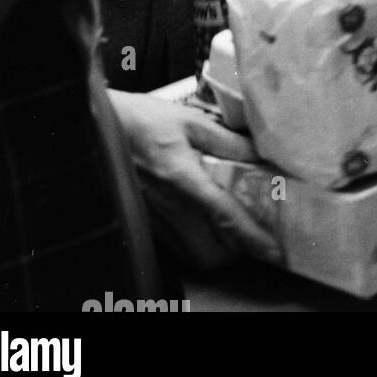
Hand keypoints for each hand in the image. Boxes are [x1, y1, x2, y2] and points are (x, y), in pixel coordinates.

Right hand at [107, 89, 280, 268]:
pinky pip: (178, 246)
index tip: (274, 250)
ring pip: (194, 255)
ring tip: (238, 231)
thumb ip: (228, 140)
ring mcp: (155, 218)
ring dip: (219, 251)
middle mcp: (169, 207)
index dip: (253, 238)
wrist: (103, 127)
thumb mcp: (191, 121)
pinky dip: (199, 244)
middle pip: (210, 253)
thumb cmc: (145, 121)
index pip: (225, 218)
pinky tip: (210, 225)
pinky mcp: (147, 221)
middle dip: (238, 251)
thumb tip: (259, 155)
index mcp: (183, 179)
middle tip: (258, 233)